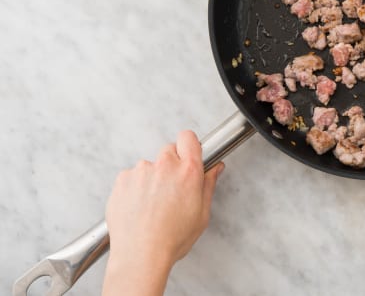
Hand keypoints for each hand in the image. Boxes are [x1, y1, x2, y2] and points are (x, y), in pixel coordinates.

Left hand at [103, 130, 223, 295]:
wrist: (140, 255)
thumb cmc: (171, 239)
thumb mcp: (202, 214)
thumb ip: (208, 185)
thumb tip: (214, 169)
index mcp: (188, 172)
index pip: (189, 137)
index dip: (189, 145)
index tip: (189, 154)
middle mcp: (164, 166)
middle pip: (169, 150)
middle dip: (171, 165)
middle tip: (171, 189)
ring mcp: (140, 172)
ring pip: (149, 166)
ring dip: (151, 178)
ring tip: (153, 205)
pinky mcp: (122, 180)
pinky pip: (131, 177)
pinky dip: (134, 188)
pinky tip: (139, 207)